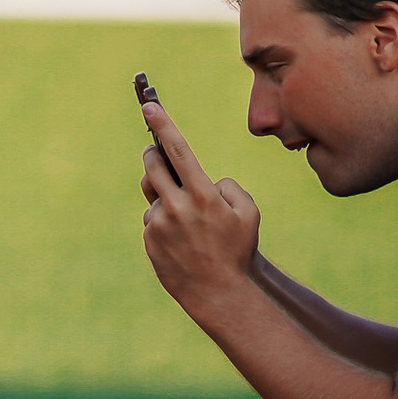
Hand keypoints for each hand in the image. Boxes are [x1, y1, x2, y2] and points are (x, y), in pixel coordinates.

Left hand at [138, 100, 261, 308]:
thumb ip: (228, 186)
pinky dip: (163, 221)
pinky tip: (180, 239)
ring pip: (152, 194)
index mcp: (203, 195)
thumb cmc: (238, 249)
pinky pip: (151, 219)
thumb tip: (205, 180)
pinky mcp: (149, 239)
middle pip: (152, 165)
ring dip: (162, 194)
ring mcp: (159, 224)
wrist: (219, 292)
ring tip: (184, 215)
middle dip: (153, 155)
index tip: (149, 106)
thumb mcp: (249, 213)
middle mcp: (177, 206)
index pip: (178, 151)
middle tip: (158, 154)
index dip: (163, 125)